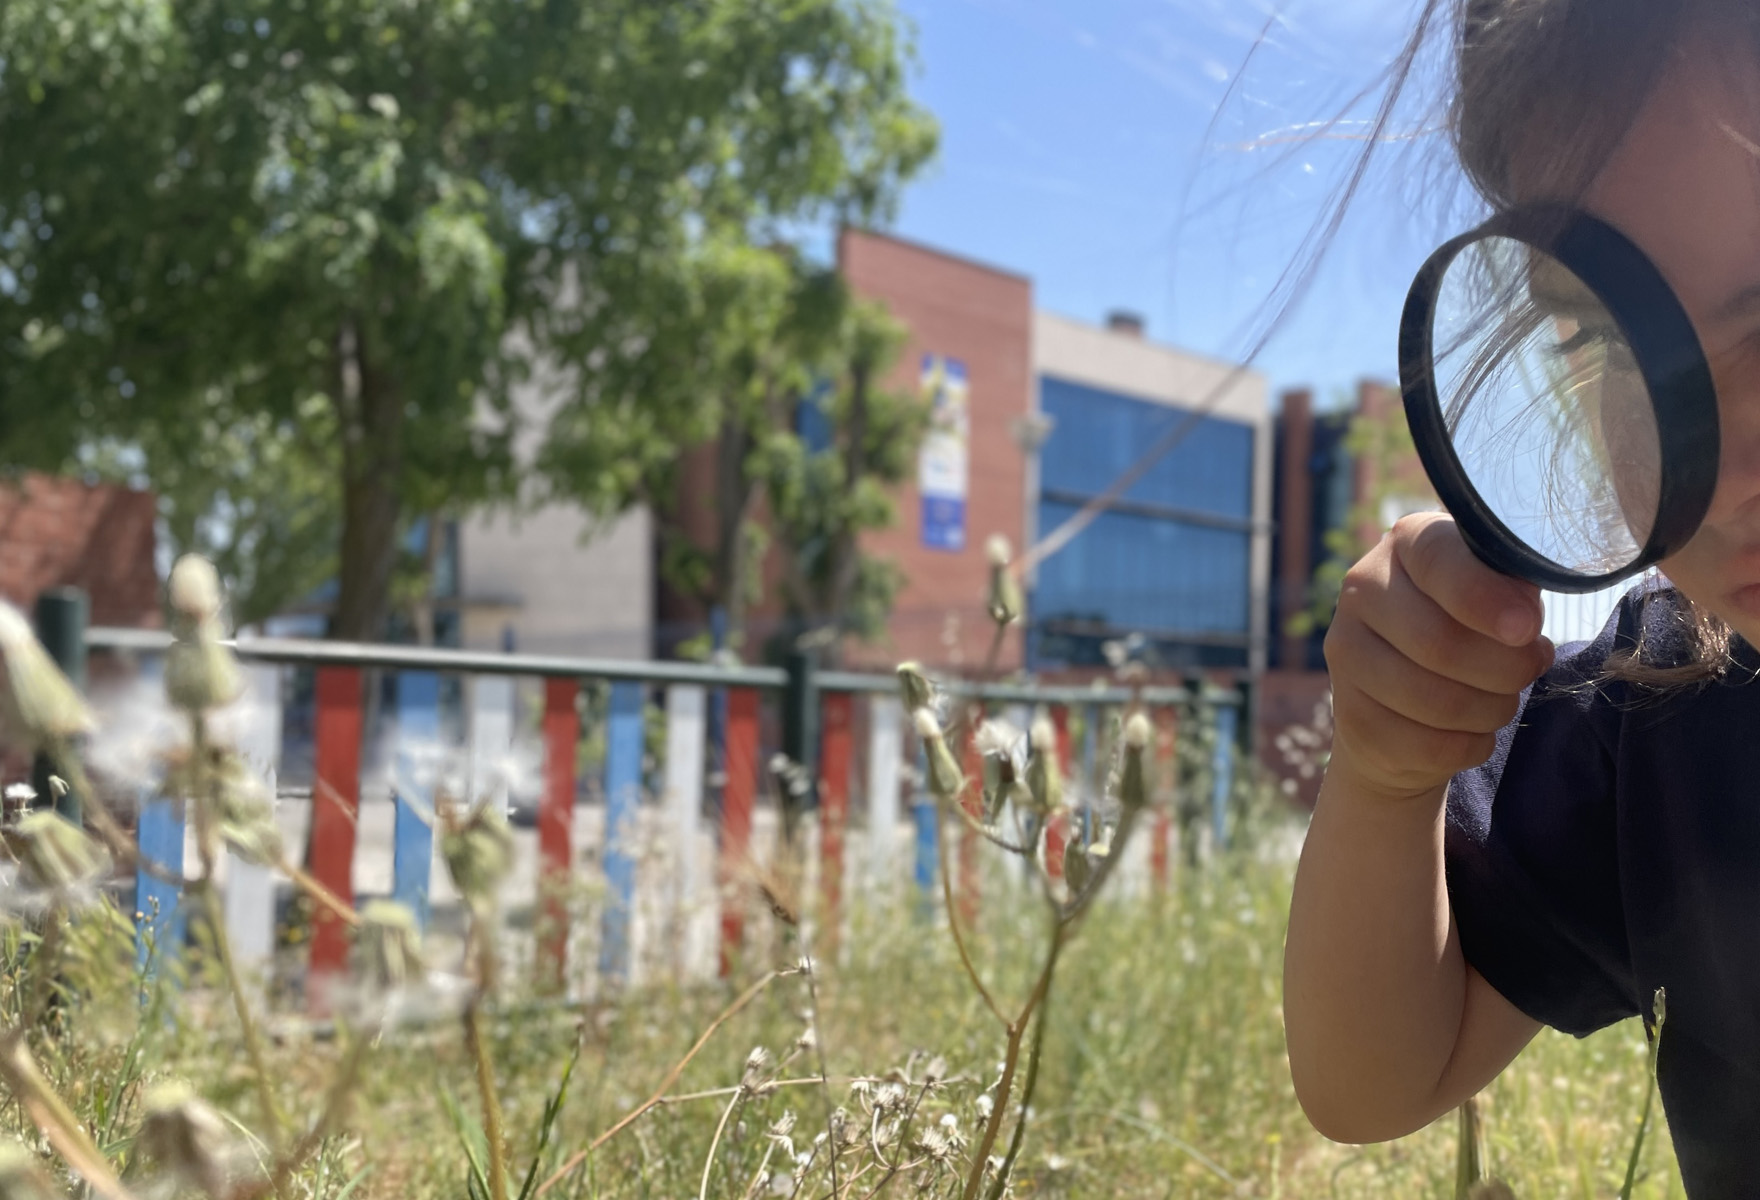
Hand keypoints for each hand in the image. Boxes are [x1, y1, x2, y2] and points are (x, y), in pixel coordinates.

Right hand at [1324, 512, 1554, 801]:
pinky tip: (1471, 732)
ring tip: (1501, 701)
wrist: (1412, 694)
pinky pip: (1427, 745)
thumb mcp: (1498, 594)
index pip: (1439, 561)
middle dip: (1506, 668)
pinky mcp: (1348, 713)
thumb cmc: (1472, 628)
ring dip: (1492, 709)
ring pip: (1438, 700)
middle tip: (1529, 670)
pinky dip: (1469, 745)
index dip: (1485, 597)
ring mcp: (1345, 651)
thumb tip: (1521, 622)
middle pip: (1441, 641)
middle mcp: (1361, 588)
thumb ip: (1513, 594)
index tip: (1527, 629)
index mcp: (1406, 543)